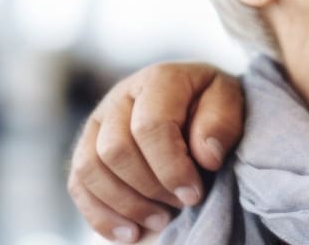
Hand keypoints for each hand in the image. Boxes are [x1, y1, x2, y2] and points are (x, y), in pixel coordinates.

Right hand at [67, 62, 243, 241]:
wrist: (196, 104)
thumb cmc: (213, 106)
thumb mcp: (230, 102)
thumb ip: (222, 122)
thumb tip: (206, 156)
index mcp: (157, 79)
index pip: (150, 127)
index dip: (171, 168)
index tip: (194, 194)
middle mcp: (120, 96)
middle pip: (115, 150)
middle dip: (149, 188)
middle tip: (180, 206)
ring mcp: (97, 122)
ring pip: (89, 168)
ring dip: (125, 204)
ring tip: (160, 220)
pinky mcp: (86, 149)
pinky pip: (78, 185)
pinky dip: (101, 216)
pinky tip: (131, 233)